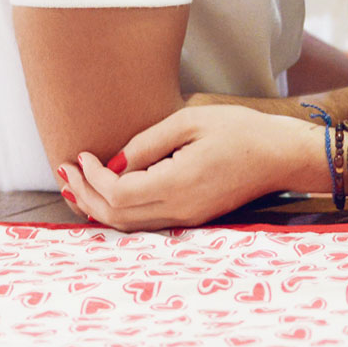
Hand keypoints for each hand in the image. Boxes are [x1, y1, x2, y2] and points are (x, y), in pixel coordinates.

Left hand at [61, 105, 319, 231]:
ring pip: (128, 225)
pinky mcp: (192, 216)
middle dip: (84, 195)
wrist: (281, 156)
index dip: (92, 179)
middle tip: (65, 171)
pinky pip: (144, 222)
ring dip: (97, 207)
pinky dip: (118, 211)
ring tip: (75, 186)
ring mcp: (186, 218)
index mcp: (178, 184)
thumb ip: (149, 142)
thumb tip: (115, 162)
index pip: (118, 194)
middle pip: (116, 216)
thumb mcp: (192, 121)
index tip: (80, 156)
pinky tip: (107, 194)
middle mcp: (179, 209)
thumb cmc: (241, 131)